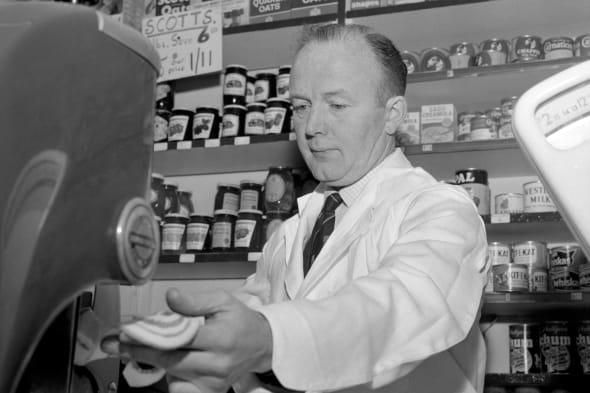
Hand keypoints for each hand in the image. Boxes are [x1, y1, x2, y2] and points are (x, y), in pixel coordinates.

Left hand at [102, 288, 272, 392]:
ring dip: (151, 361)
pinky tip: (162, 362)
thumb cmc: (239, 319)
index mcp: (222, 338)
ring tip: (134, 347)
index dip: (150, 336)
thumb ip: (195, 301)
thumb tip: (170, 297)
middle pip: (171, 361)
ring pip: (172, 375)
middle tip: (114, 344)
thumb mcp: (223, 301)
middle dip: (139, 351)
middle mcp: (217, 365)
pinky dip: (168, 375)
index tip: (126, 331)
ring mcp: (213, 383)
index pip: (180, 339)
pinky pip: (180, 387)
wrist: (261, 345)